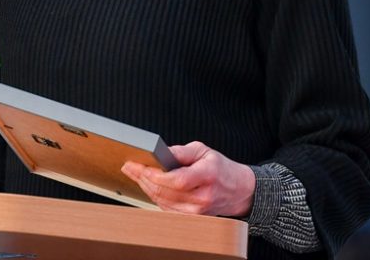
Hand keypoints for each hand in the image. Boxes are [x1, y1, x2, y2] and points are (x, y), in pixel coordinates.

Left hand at [121, 141, 255, 216]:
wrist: (239, 190)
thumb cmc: (221, 169)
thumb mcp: (203, 151)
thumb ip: (181, 151)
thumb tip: (160, 153)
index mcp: (207, 176)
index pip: (177, 180)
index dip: (155, 175)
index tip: (140, 166)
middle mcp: (203, 197)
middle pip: (166, 192)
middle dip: (143, 178)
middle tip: (130, 167)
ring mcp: (198, 211)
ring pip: (163, 201)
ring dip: (146, 188)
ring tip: (135, 174)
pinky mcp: (193, 218)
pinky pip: (167, 208)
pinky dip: (155, 197)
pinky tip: (148, 186)